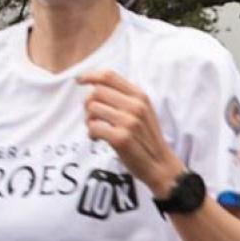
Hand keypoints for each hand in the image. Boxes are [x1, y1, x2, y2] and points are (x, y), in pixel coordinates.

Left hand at [77, 69, 185, 197]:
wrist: (160, 164)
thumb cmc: (146, 138)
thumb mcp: (143, 111)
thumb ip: (124, 97)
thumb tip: (95, 86)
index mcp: (140, 96)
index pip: (109, 76)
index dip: (90, 75)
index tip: (79, 80)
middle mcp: (136, 106)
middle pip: (96, 92)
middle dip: (88, 104)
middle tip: (92, 116)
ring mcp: (129, 122)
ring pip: (92, 109)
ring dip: (88, 120)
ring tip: (97, 129)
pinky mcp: (121, 138)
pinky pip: (93, 127)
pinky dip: (91, 134)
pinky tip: (97, 139)